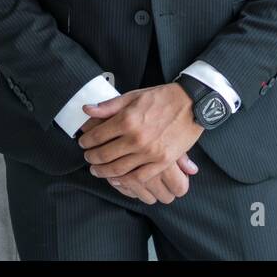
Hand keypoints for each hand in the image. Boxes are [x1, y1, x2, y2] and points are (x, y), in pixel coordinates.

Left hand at [78, 84, 204, 185]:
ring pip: (119, 169)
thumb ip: (109, 106)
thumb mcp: (133, 96)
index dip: (86, 141)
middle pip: (105, 155)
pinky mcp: (162, 161)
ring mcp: (150, 152)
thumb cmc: (162, 97)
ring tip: (97, 170)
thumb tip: (87, 110)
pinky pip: (139, 177)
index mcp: (127, 119)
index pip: (97, 136)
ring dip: (104, 172)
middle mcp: (136, 138)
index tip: (83, 143)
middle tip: (88, 158)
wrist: (192, 103)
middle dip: (92, 158)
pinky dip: (125, 181)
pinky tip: (118, 179)